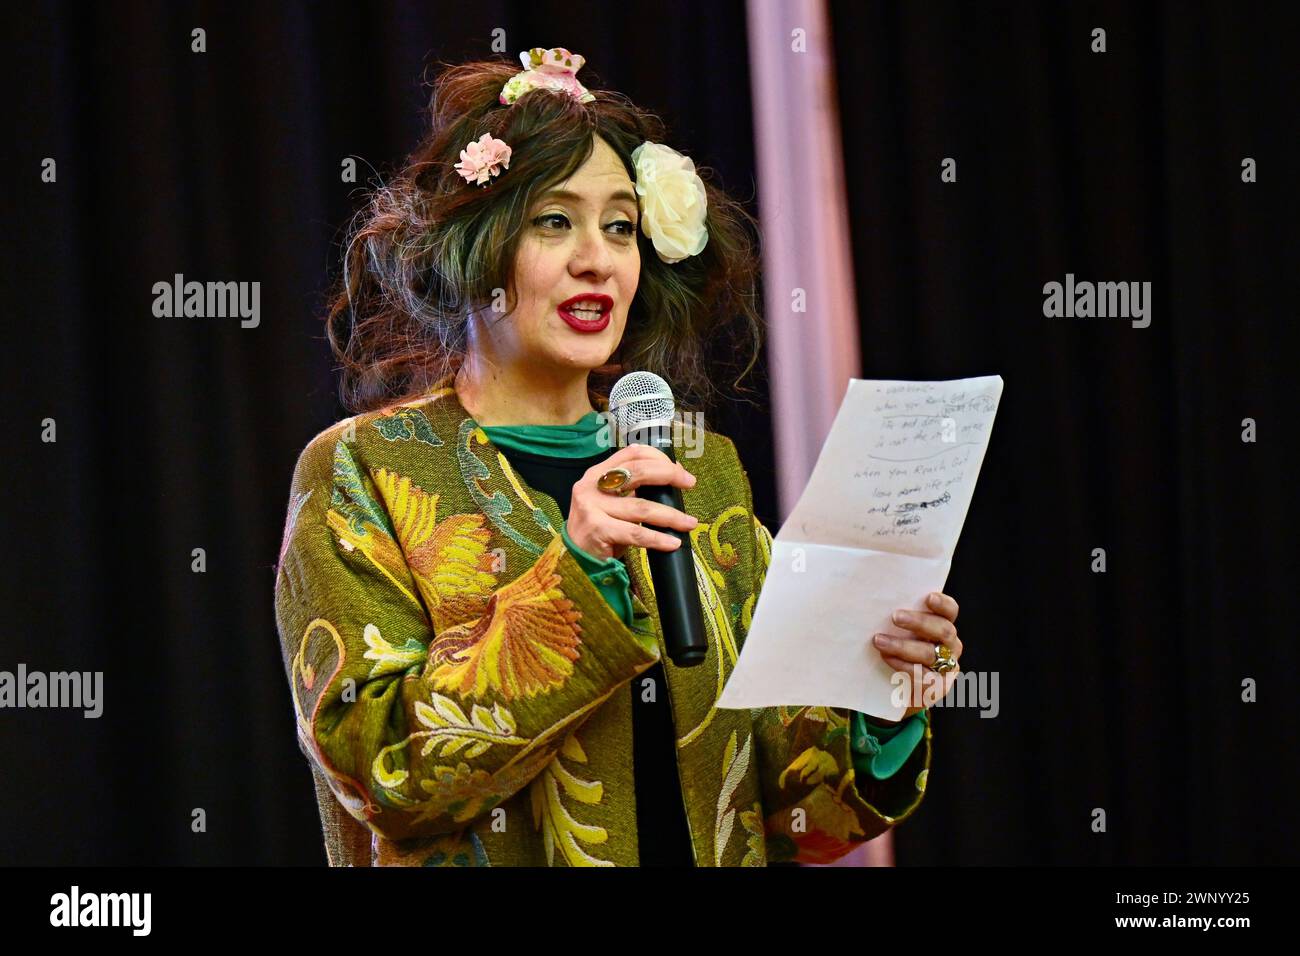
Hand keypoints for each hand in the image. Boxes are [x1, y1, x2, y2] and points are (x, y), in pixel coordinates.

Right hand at [567, 445, 698, 559]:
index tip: (679, 469)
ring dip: (671, 516)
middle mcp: (591, 486)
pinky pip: (636, 533)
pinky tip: (672, 542)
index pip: (630, 454)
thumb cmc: (600, 531)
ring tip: (688, 523)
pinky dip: (658, 538)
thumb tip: (672, 474)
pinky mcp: (597, 529)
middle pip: (637, 472)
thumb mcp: (613, 503)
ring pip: (642, 507)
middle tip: (690, 483)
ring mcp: (591, 507)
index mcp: (597, 474)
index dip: (658, 457)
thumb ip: (634, 489)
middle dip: (669, 475)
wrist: (575, 560)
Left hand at [872, 591, 961, 719]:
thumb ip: (899, 619)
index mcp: (944, 626)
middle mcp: (951, 645)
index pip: (950, 611)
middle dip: (918, 622)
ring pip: (930, 653)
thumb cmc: (900, 653)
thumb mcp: (902, 633)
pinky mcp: (939, 686)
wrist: (902, 692)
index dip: (943, 603)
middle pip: (943, 629)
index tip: (928, 597)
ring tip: (879, 640)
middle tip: (895, 617)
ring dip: (903, 645)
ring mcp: (947, 666)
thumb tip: (873, 604)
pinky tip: (887, 658)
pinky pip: (922, 675)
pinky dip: (902, 665)